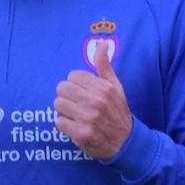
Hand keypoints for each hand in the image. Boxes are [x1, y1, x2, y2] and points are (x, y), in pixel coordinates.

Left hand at [55, 43, 132, 159]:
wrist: (126, 142)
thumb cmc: (118, 111)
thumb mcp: (116, 86)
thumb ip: (105, 65)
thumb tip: (102, 43)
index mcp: (103, 87)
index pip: (73, 76)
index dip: (76, 84)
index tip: (82, 92)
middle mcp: (96, 101)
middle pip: (62, 88)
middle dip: (67, 95)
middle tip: (75, 103)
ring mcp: (88, 118)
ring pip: (58, 104)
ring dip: (64, 110)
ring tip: (75, 114)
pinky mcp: (81, 134)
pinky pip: (59, 122)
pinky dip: (65, 124)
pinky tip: (75, 125)